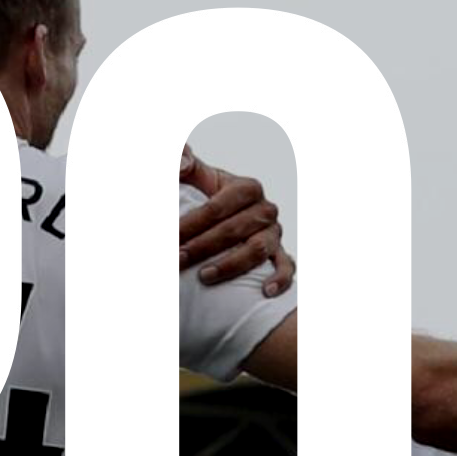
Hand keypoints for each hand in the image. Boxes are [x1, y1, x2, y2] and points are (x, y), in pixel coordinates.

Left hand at [179, 147, 294, 295]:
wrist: (227, 217)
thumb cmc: (208, 196)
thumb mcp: (199, 178)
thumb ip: (185, 163)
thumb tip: (181, 163)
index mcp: (247, 188)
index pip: (217, 208)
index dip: (192, 223)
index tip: (170, 237)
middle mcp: (266, 210)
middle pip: (234, 230)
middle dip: (202, 247)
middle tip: (177, 260)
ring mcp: (275, 234)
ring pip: (257, 250)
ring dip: (230, 265)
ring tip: (203, 277)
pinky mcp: (280, 254)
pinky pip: (286, 268)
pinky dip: (279, 279)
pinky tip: (265, 292)